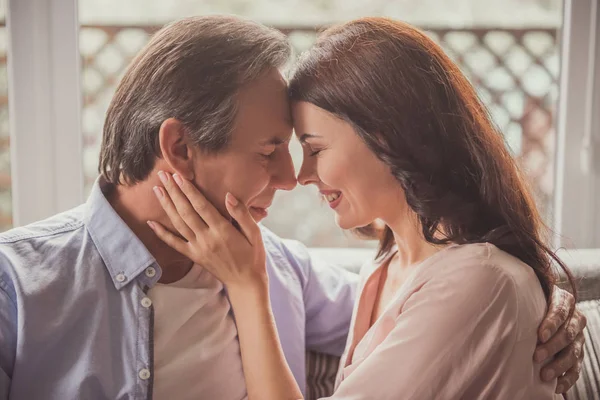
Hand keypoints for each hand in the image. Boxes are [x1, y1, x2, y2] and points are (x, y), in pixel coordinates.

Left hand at [148, 171, 266, 288]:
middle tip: (163, 175)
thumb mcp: (255, 234)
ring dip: (167, 206)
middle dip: (174, 192)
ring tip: (157, 190)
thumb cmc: (253, 256)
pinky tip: (151, 222)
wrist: (245, 282)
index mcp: (222, 231)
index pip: (201, 206)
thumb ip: (242, 214)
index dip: (188, 190)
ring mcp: (198, 248)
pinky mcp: (193, 256)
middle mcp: (207, 238)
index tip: (178, 176)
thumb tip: (228, 196)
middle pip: (186, 211)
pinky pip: (174, 244)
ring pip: (178, 224)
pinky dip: (161, 233)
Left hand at [534, 287, 586, 393]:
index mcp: (564, 301)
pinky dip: (567, 379)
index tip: (539, 336)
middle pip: (568, 334)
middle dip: (552, 346)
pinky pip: (577, 368)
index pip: (560, 311)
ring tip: (545, 375)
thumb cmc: (531, 302)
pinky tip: (556, 386)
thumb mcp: (529, 296)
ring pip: (574, 352)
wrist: (544, 309)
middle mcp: (575, 319)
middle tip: (537, 356)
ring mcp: (579, 337)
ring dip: (559, 365)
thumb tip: (502, 306)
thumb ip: (525, 299)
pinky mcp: (578, 353)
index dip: (551, 324)